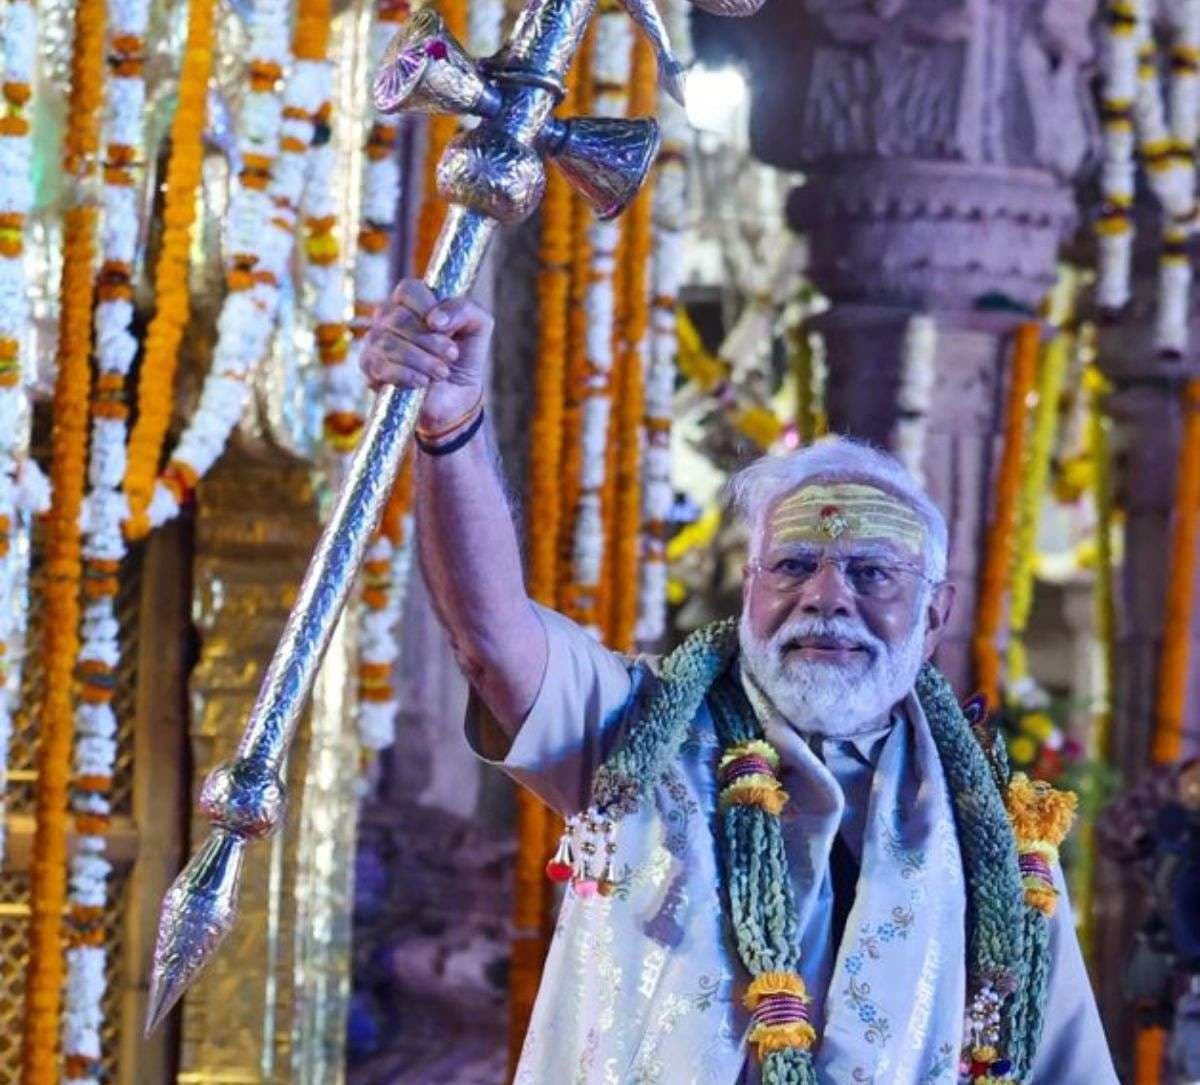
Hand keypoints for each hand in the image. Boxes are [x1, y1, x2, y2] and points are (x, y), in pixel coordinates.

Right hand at [359, 278, 493, 427]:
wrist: (456, 396)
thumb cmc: (464, 356)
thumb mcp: (478, 326)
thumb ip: (465, 309)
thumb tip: (435, 320)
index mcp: (411, 302)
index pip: (408, 290)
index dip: (427, 306)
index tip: (445, 327)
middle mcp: (388, 318)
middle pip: (399, 318)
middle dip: (431, 340)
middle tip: (452, 355)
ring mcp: (375, 342)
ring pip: (390, 344)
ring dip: (423, 360)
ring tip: (443, 372)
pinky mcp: (370, 369)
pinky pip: (382, 367)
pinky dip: (407, 375)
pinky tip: (423, 382)